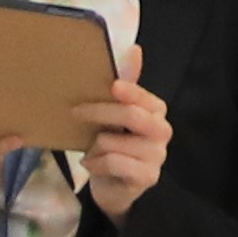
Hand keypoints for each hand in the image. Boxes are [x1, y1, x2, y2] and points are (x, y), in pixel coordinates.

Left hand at [73, 74, 173, 216]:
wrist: (114, 187)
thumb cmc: (114, 145)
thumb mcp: (116, 114)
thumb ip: (126, 85)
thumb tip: (135, 49)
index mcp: (156, 111)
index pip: (144, 98)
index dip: (130, 91)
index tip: (112, 86)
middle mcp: (162, 132)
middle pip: (132, 116)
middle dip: (100, 113)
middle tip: (75, 112)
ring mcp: (157, 156)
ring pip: (116, 142)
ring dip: (94, 147)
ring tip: (90, 151)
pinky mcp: (148, 177)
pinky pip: (114, 163)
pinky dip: (96, 164)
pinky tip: (92, 165)